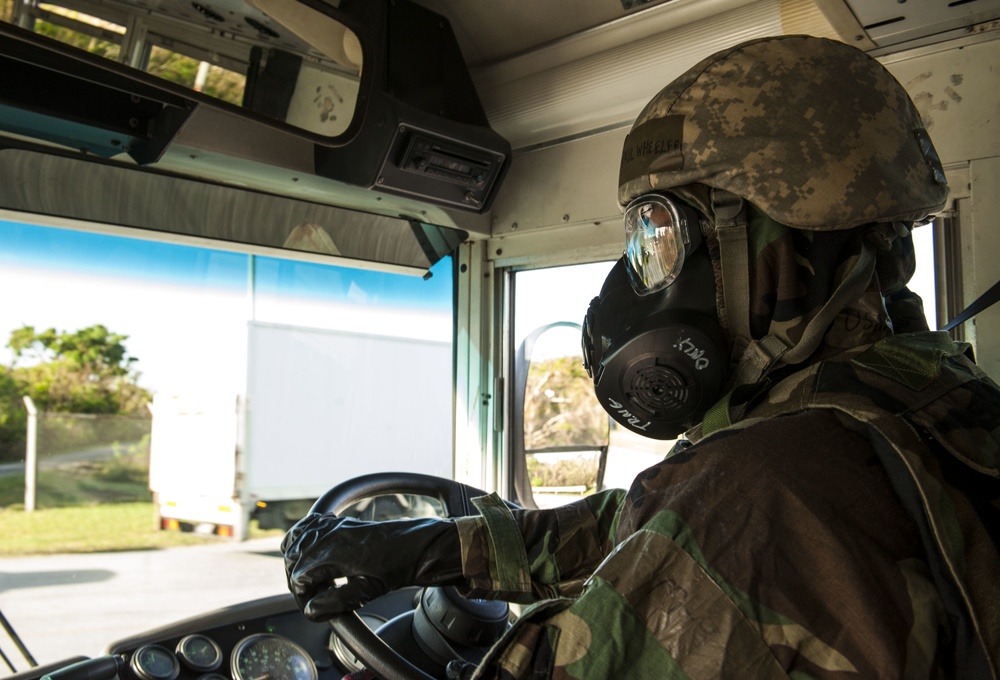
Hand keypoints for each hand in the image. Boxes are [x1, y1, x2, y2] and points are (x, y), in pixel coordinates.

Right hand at [281, 513, 463, 620]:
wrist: (415, 545)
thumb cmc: (397, 566)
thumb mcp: (369, 590)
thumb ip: (337, 601)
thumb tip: (311, 609)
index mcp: (336, 552)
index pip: (299, 576)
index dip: (303, 595)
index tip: (314, 604)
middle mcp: (331, 535)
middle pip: (293, 558)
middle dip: (297, 579)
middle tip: (315, 595)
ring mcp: (334, 526)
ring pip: (296, 541)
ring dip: (297, 561)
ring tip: (314, 579)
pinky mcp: (339, 523)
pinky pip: (308, 526)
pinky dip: (301, 538)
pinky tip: (311, 554)